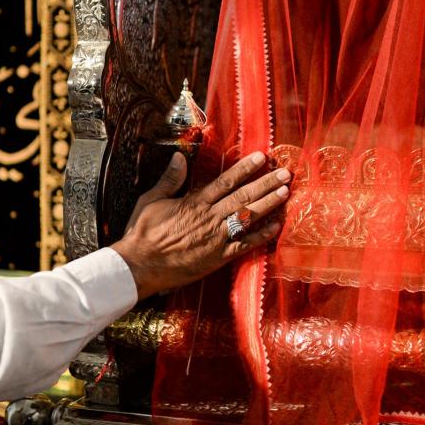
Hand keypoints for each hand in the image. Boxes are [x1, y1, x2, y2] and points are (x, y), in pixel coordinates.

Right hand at [111, 151, 290, 298]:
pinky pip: (245, 245)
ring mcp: (216, 238)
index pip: (226, 181)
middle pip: (243, 197)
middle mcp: (209, 218)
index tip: (262, 157)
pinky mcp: (218, 257)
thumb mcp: (150, 201)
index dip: (245, 169)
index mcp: (194, 203)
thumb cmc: (142, 234)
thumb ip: (169, 180)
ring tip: (286, 192)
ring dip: (268, 204)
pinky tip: (276, 226)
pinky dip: (261, 236)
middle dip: (266, 184)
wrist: (139, 267)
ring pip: (247, 217)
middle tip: (285, 173)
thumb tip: (179, 157)